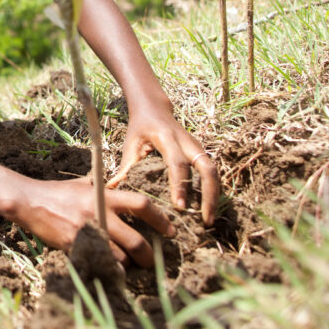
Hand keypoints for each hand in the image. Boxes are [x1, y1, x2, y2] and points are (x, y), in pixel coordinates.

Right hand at [14, 177, 174, 267]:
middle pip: (136, 240)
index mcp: (104, 196)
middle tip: (151, 260)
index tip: (170, 230)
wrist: (29, 201)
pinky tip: (106, 268)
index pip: (141, 204)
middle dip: (148, 255)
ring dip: (125, 264)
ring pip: (119, 257)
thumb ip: (103, 187)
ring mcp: (87, 231)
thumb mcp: (83, 184)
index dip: (160, 218)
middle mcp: (99, 213)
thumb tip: (120, 185)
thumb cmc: (57, 192)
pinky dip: (105, 268)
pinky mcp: (74, 245)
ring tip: (125, 264)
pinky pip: (98, 262)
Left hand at [106, 105, 220, 226]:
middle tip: (205, 220)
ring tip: (208, 219)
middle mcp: (187, 142)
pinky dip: (212, 191)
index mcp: (167, 138)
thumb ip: (126, 167)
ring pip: (214, 172)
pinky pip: (212, 173)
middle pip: (207, 168)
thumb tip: (114, 190)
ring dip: (214, 196)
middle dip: (209, 195)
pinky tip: (206, 208)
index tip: (179, 206)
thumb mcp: (131, 144)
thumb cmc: (139, 128)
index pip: (177, 163)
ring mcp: (197, 147)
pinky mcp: (201, 152)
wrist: (153, 109)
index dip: (179, 185)